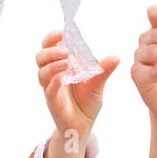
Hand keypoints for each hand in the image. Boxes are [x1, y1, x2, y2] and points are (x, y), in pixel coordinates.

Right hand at [35, 30, 118, 157]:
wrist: (83, 125)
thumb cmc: (86, 102)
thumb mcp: (97, 84)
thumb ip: (103, 71)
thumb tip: (116, 57)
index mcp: (60, 66)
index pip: (49, 48)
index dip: (51, 39)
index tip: (61, 32)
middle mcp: (52, 76)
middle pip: (40, 58)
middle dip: (50, 51)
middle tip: (65, 51)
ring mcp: (50, 89)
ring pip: (42, 73)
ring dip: (52, 66)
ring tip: (66, 63)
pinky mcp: (53, 103)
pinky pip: (49, 91)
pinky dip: (54, 83)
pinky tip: (62, 78)